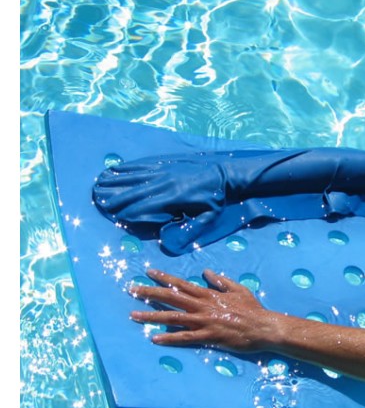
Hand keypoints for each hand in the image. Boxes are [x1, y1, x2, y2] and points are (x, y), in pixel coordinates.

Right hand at [93, 154, 227, 224]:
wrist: (223, 172)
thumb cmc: (215, 199)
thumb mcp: (208, 218)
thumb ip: (189, 230)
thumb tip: (169, 244)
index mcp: (175, 198)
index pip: (146, 207)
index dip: (130, 212)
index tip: (115, 217)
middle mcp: (166, 183)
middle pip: (135, 191)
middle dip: (116, 197)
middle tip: (98, 202)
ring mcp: (164, 170)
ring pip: (135, 176)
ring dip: (116, 181)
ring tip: (98, 184)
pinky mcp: (164, 162)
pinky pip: (142, 165)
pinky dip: (127, 168)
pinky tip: (114, 169)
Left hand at [130, 269, 271, 351]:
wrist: (263, 327)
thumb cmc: (252, 309)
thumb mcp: (238, 289)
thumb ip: (220, 280)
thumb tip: (206, 272)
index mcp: (208, 294)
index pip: (181, 284)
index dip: (164, 277)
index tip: (148, 272)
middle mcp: (202, 306)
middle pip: (171, 297)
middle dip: (149, 292)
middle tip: (131, 289)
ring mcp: (204, 321)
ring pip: (173, 317)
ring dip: (152, 315)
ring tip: (133, 315)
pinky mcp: (208, 336)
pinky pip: (184, 337)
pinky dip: (169, 337)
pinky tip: (154, 338)